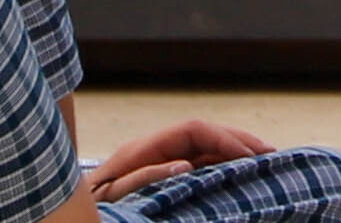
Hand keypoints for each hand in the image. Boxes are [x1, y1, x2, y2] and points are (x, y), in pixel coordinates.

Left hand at [92, 120, 274, 198]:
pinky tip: (239, 177)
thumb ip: (146, 176)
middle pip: (204, 134)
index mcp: (144, 147)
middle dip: (239, 141)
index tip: (251, 156)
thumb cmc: (89, 204)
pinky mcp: (160, 175)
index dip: (225, 139)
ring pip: (204, 149)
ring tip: (265, 163)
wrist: (68, 210)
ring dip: (234, 153)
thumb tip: (187, 166)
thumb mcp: (114, 191)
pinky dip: (221, 167)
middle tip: (272, 154)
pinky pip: (197, 165)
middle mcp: (153, 148)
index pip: (194, 130)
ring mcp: (157, 161)